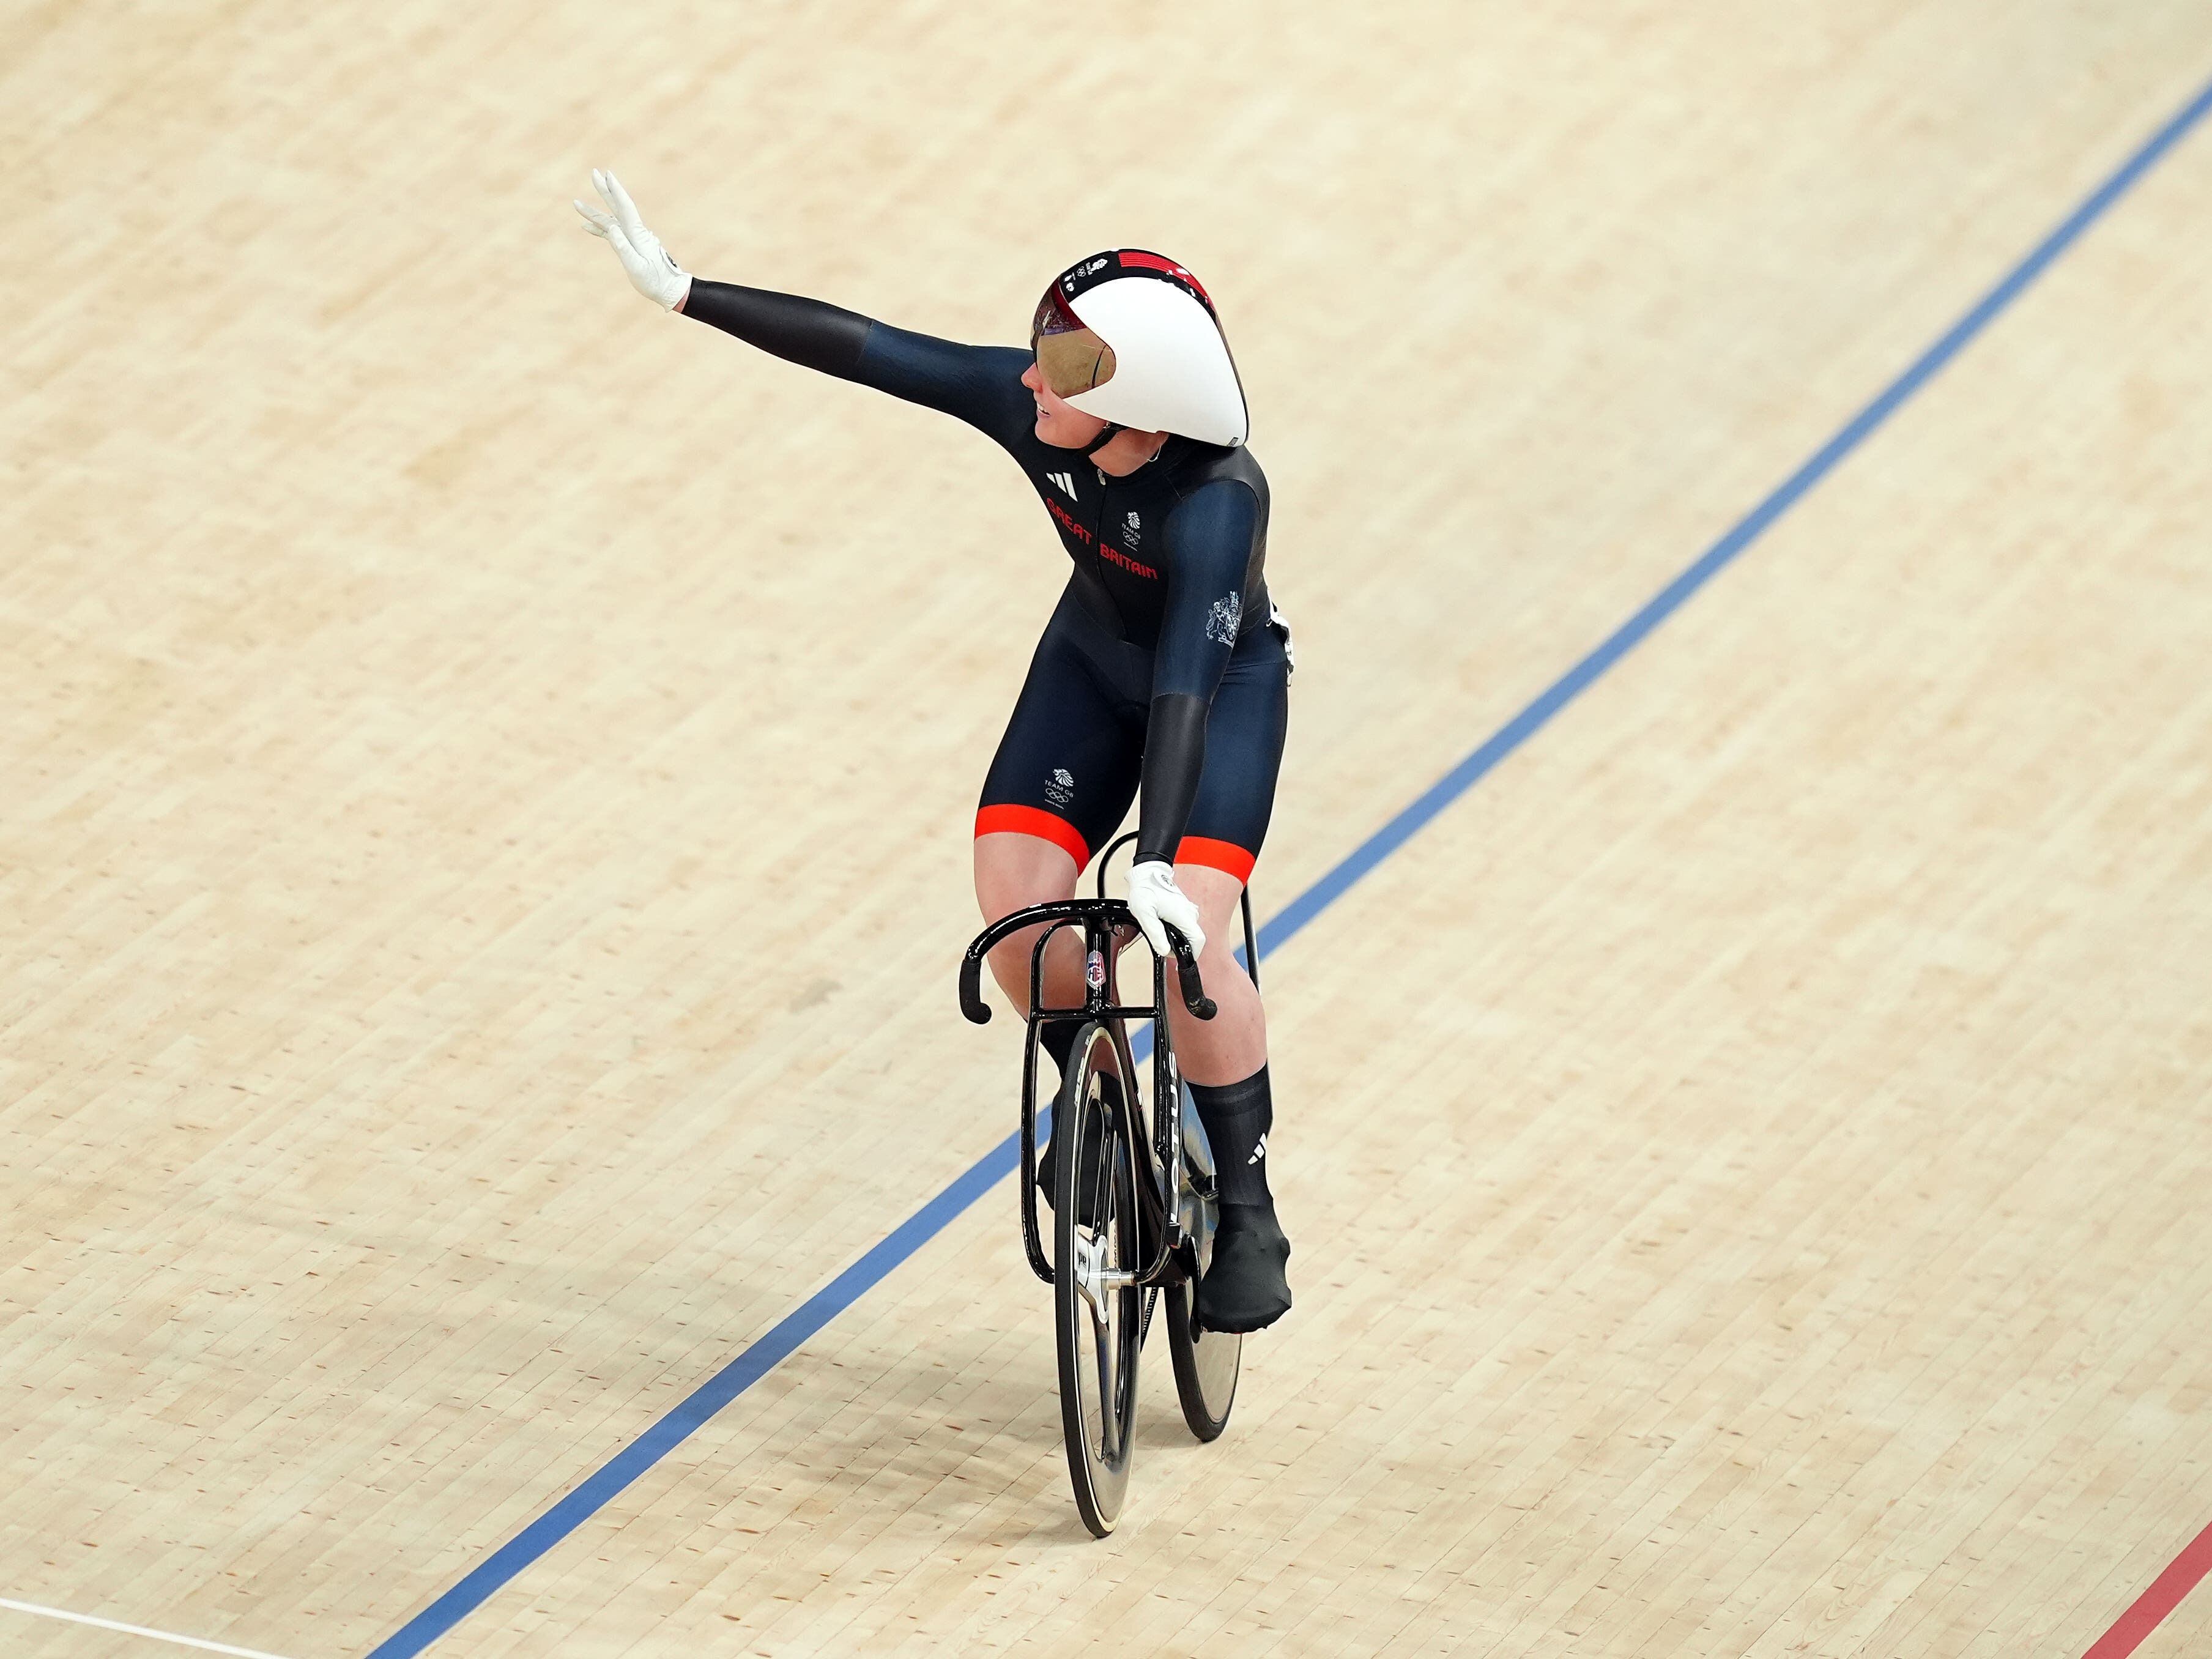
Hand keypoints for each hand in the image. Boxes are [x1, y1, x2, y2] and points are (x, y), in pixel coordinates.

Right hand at [573, 169, 689, 309]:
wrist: (670, 290)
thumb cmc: (655, 281)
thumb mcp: (637, 267)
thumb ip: (623, 248)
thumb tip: (612, 228)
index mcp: (637, 235)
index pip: (625, 207)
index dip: (616, 190)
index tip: (607, 175)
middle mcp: (635, 233)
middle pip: (617, 207)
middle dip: (605, 190)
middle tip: (594, 173)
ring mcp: (632, 239)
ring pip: (611, 220)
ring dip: (595, 212)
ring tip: (577, 204)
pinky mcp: (631, 246)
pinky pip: (612, 234)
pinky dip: (600, 229)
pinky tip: (586, 227)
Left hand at [1126, 859, 1204, 959]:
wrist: (1146, 874)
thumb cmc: (1145, 890)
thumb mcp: (1144, 913)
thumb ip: (1155, 933)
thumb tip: (1165, 951)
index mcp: (1184, 916)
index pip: (1199, 941)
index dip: (1192, 954)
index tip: (1180, 959)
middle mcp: (1190, 913)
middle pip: (1194, 940)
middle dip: (1181, 948)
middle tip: (1162, 945)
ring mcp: (1189, 911)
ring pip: (1190, 933)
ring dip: (1178, 939)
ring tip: (1160, 933)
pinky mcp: (1185, 910)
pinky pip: (1186, 926)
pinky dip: (1177, 932)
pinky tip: (1163, 927)